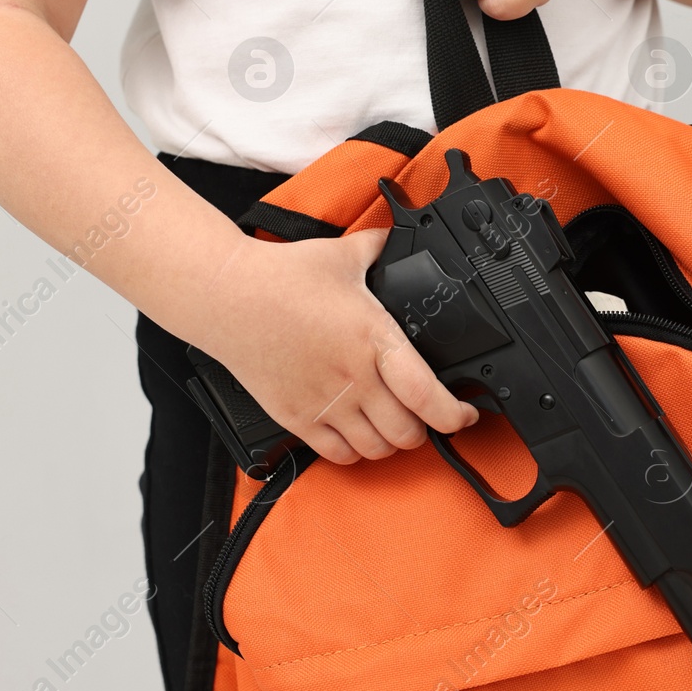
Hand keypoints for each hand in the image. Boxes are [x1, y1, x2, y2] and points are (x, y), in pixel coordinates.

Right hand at [194, 229, 479, 464]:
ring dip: (391, 442)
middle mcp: (353, 378)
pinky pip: (338, 456)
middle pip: (407, 433)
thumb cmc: (282, 277)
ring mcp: (324, 403)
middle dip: (425, 429)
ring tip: (393, 424)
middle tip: (426, 415)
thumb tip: (401, 234)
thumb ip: (380, 248)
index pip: (428, 396)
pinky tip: (358, 434)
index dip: (456, 416)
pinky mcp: (296, 418)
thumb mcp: (343, 254)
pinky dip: (356, 452)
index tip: (465, 415)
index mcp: (373, 339)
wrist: (227, 297)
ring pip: (376, 449)